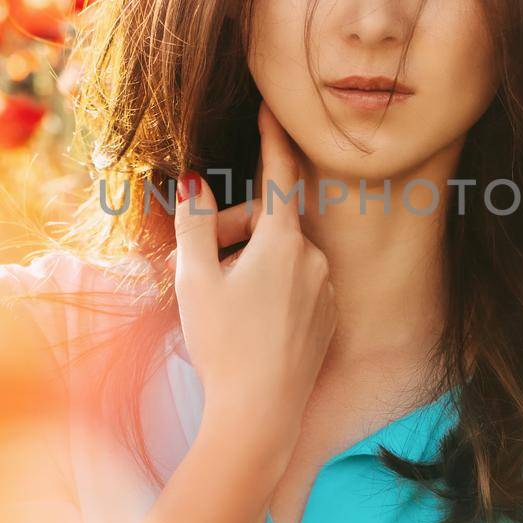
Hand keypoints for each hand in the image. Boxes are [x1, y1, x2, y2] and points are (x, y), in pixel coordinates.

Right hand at [171, 101, 336, 452]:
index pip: (277, 176)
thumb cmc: (223, 345)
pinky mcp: (327, 318)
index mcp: (283, 242)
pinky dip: (268, 292)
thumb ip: (195, 223)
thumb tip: (195, 182)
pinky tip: (248, 327)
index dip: (272, 139)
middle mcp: (314, 259)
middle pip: (268, 225)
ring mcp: (325, 290)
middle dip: (232, 234)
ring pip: (280, 258)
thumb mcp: (196, 279)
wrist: (260, 415)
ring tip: (221, 308)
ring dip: (248, 265)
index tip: (273, 107)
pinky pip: (294, 287)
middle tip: (200, 268)